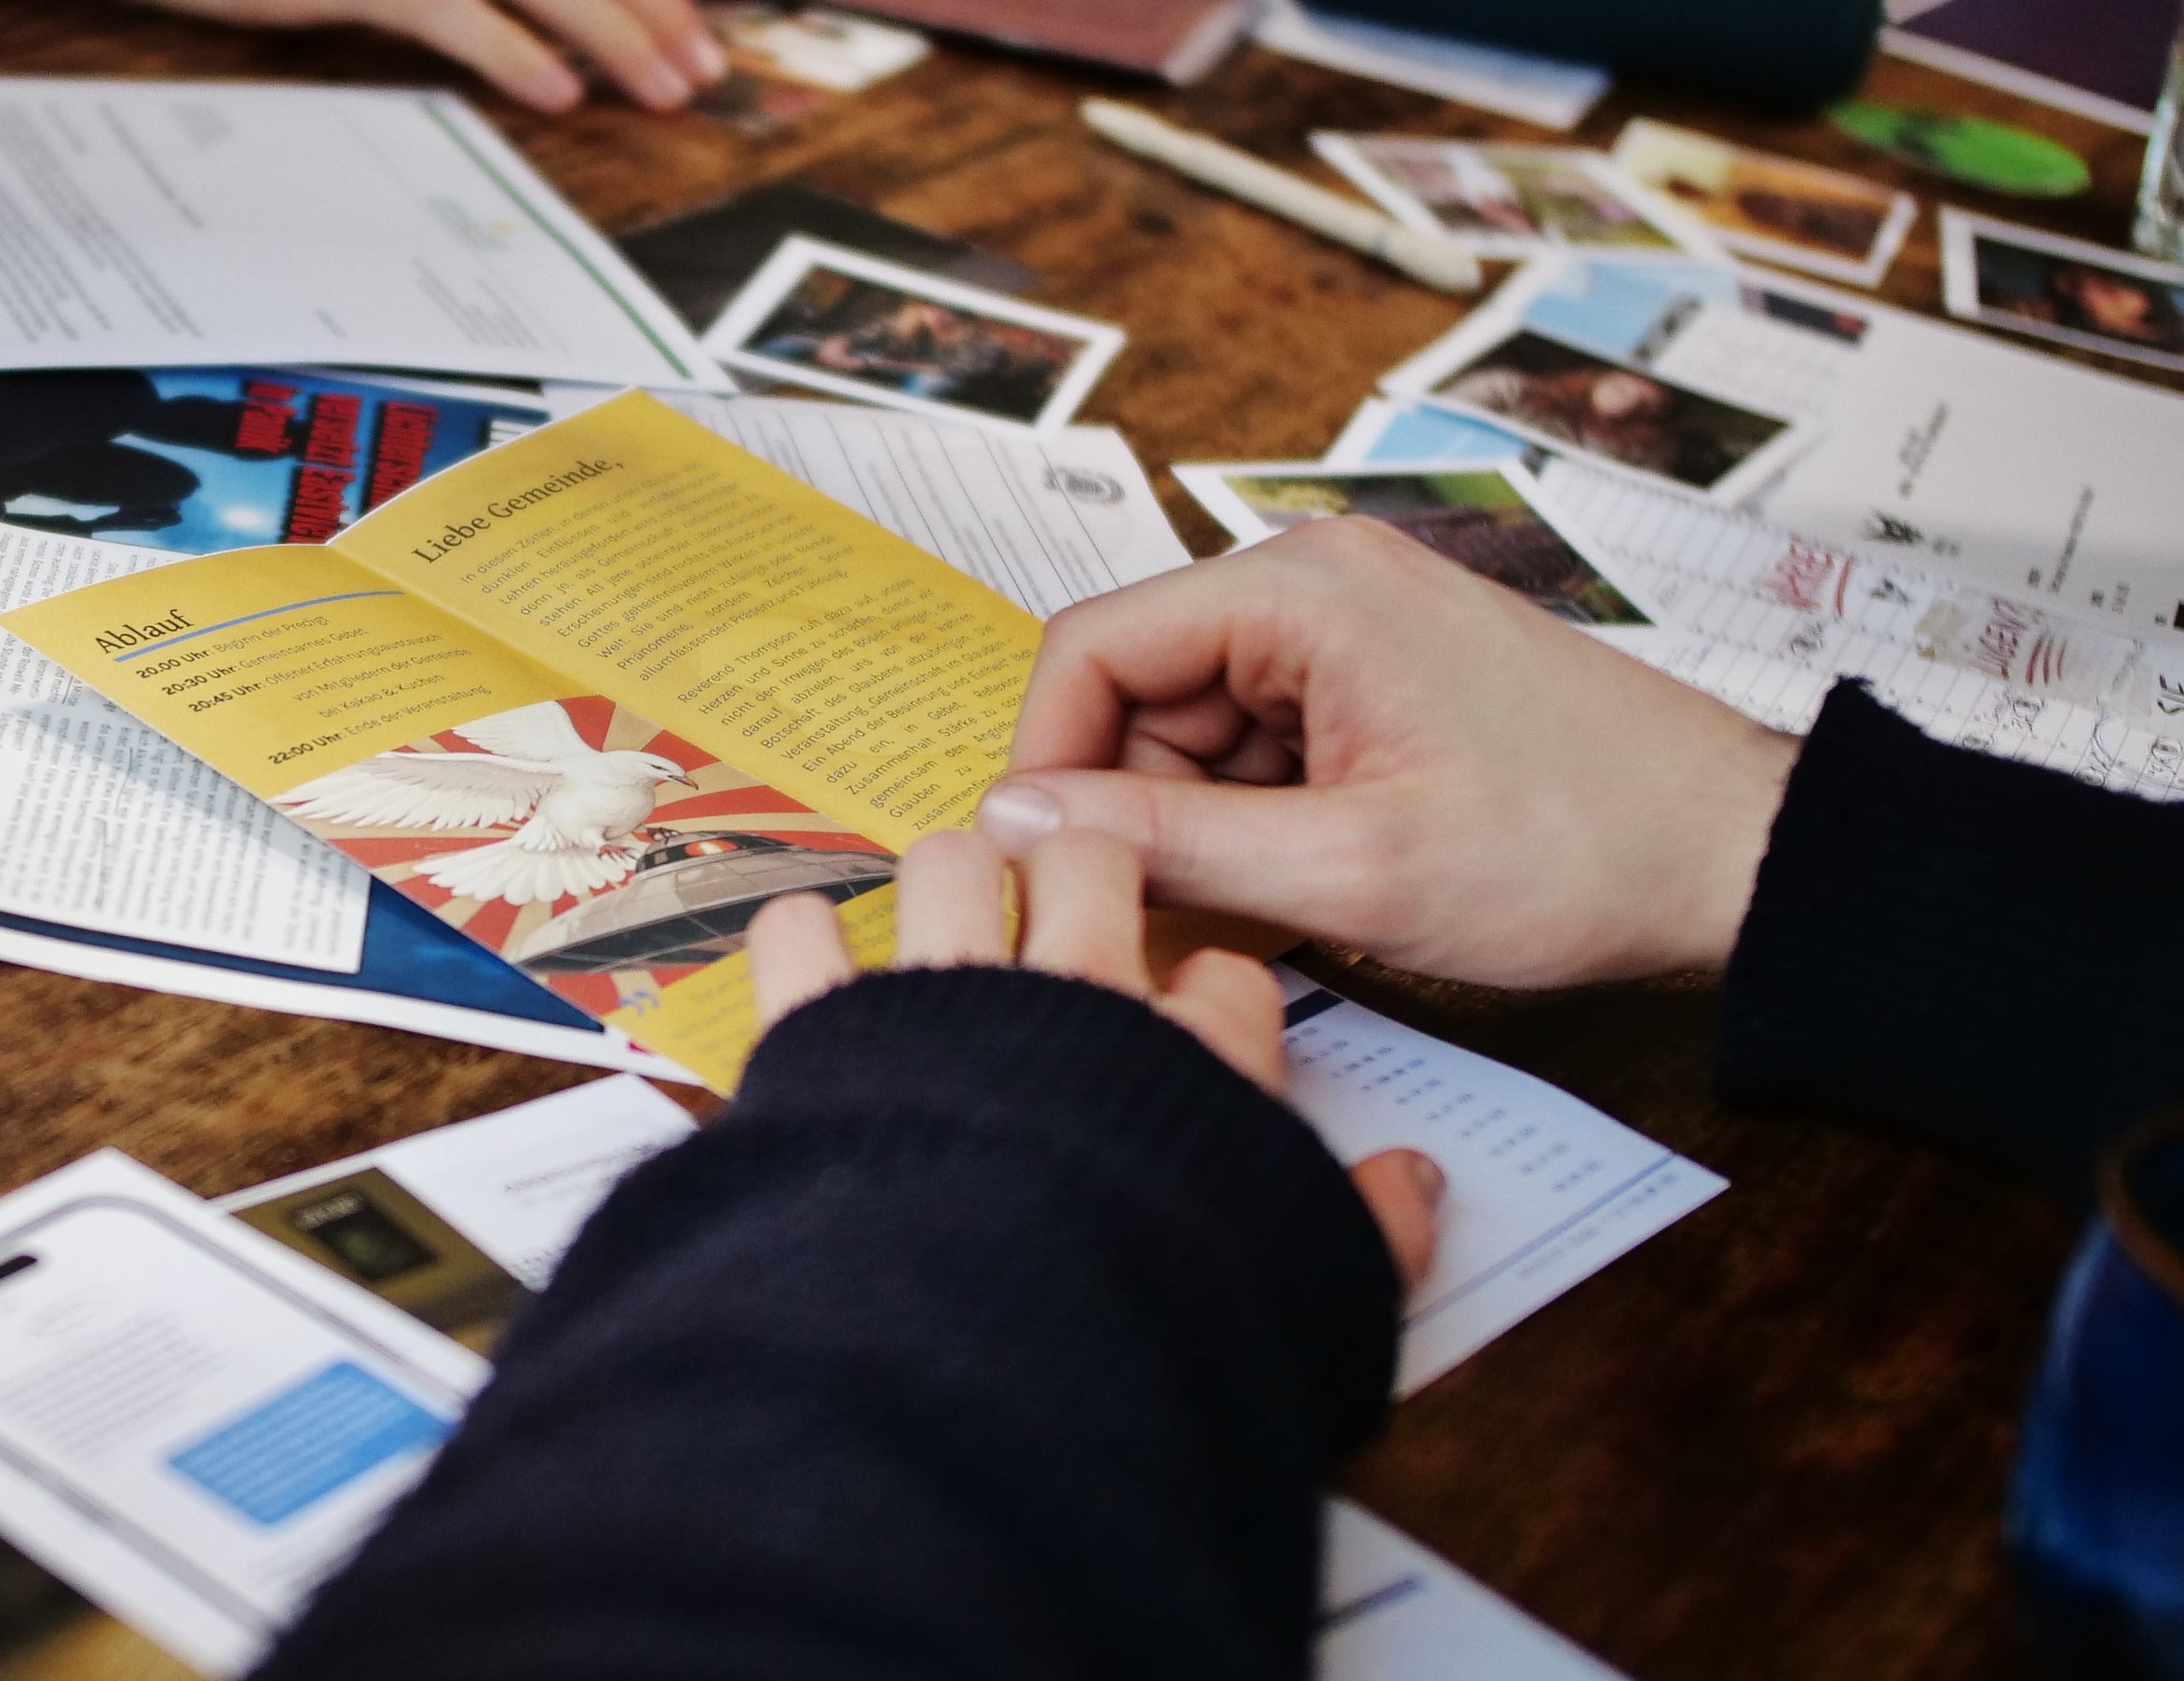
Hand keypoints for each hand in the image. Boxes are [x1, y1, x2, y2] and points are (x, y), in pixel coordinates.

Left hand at [749, 827, 1442, 1284]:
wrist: (994, 1356)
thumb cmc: (1150, 1325)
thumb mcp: (1302, 1291)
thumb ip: (1366, 1231)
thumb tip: (1417, 1186)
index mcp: (1197, 1056)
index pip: (1224, 973)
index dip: (1207, 991)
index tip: (1187, 1018)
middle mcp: (1077, 999)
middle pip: (1091, 863)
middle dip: (1079, 872)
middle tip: (1059, 909)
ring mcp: (947, 1000)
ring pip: (950, 862)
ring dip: (948, 883)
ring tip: (944, 924)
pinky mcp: (831, 1028)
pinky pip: (802, 935)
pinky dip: (800, 941)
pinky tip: (811, 966)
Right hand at [987, 515, 1798, 986]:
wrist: (1737, 856)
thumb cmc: (1574, 853)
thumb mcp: (1348, 873)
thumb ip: (1165, 845)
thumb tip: (1009, 821)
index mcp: (1302, 590)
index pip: (1091, 648)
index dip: (1046, 763)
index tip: (1049, 869)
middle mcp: (1317, 577)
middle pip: (1141, 688)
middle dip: (1140, 806)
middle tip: (1193, 918)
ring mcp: (1352, 620)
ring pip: (1195, 723)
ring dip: (1206, 821)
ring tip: (1286, 904)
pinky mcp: (1379, 669)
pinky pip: (1260, 734)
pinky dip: (1260, 812)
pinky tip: (1317, 878)